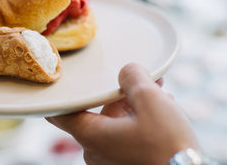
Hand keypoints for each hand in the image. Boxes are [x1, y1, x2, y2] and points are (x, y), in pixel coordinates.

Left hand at [46, 63, 198, 164]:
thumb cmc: (168, 147)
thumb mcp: (150, 99)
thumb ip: (132, 78)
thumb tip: (127, 72)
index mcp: (91, 136)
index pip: (60, 114)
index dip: (59, 97)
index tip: (58, 85)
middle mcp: (96, 152)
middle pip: (97, 113)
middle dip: (119, 95)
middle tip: (140, 81)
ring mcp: (111, 161)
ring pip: (116, 124)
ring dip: (134, 106)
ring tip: (160, 93)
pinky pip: (126, 137)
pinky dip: (139, 122)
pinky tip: (161, 112)